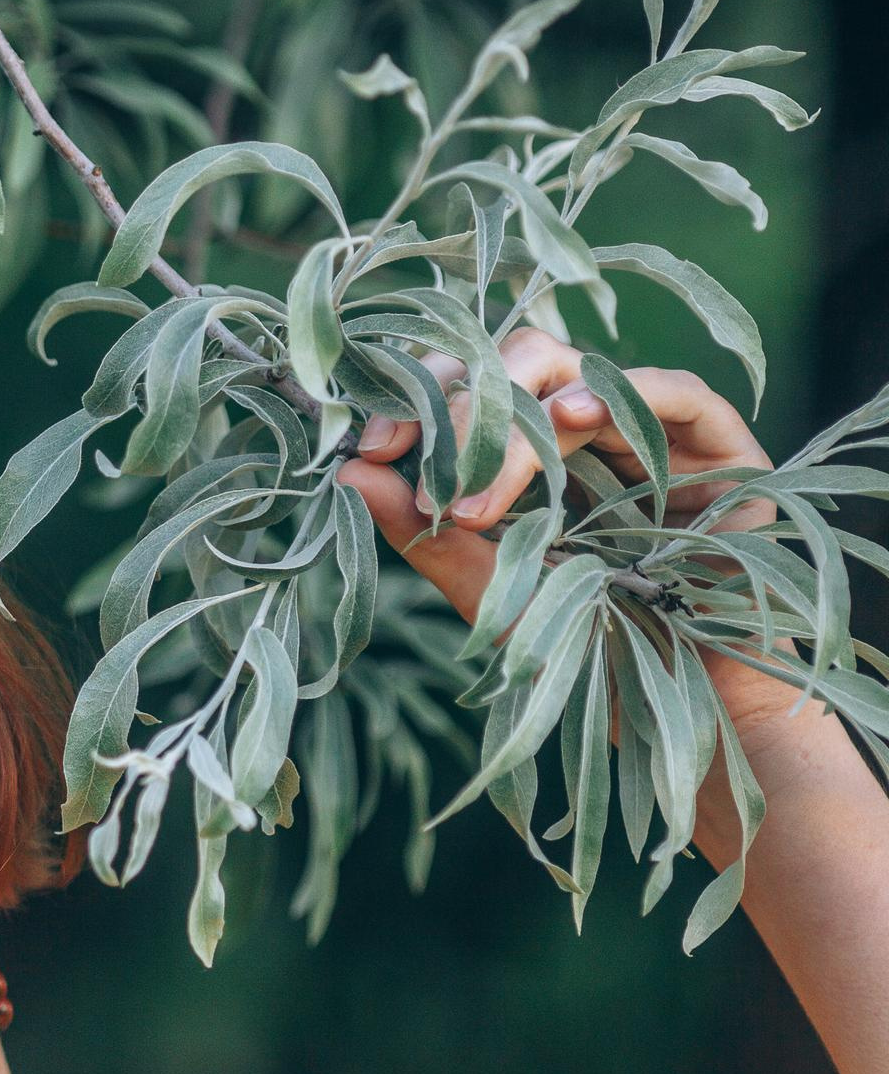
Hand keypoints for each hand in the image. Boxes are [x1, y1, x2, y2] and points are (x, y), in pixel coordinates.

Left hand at [335, 327, 800, 736]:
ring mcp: (657, 437)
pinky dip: (621, 395)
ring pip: (579, 376)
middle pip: (520, 364)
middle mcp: (593, 434)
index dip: (418, 400)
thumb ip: (427, 535)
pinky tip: (572, 418)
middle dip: (457, 404)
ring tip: (479, 486)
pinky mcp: (725, 450)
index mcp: (535, 458)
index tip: (369, 447)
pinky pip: (676, 392)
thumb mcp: (491, 592)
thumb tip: (348, 473)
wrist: (679, 709)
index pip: (474, 387)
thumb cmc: (583, 654)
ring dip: (517, 417)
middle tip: (416, 463)